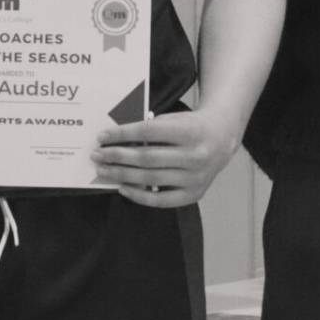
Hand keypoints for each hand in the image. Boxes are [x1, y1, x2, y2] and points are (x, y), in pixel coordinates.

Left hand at [91, 108, 242, 207]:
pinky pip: (161, 200)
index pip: (148, 132)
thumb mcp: (175, 119)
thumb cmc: (191, 126)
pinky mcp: (194, 194)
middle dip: (117, 156)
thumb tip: (116, 140)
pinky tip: (122, 187)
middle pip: (147, 158)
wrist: (222, 139)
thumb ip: (151, 128)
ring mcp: (196, 178)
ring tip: (103, 170)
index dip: (123, 134)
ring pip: (150, 179)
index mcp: (191, 131)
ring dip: (122, 175)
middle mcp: (195, 156)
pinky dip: (139, 195)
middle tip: (97, 155)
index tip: (102, 136)